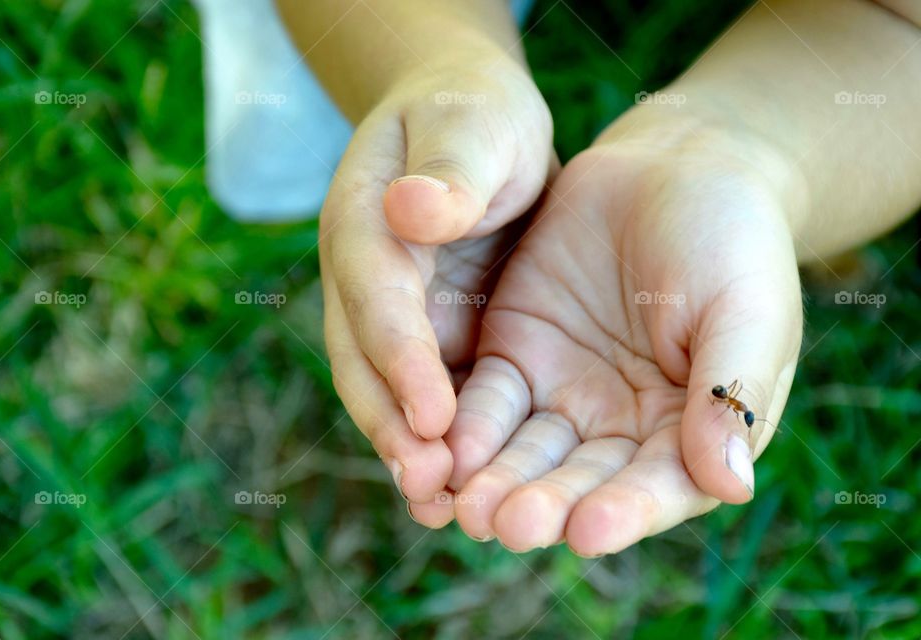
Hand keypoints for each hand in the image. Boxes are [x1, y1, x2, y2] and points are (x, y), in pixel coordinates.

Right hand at [320, 56, 553, 521]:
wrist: (467, 132)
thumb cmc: (472, 120)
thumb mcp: (472, 125)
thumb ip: (449, 167)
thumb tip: (412, 210)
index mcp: (366, 219)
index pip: (375, 292)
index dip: (399, 353)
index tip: (432, 413)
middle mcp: (366, 278)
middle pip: (364, 359)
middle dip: (392, 424)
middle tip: (429, 486)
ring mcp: (391, 314)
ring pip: (388, 391)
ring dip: (410, 451)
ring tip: (446, 510)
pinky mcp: (427, 336)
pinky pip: (427, 396)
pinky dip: (440, 443)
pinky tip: (467, 490)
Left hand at [444, 118, 803, 553]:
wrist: (675, 166)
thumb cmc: (731, 238)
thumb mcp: (745, 309)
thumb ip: (728, 393)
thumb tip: (729, 487)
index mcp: (691, 430)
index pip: (659, 485)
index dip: (627, 511)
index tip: (589, 532)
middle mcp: (622, 427)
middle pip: (581, 480)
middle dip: (544, 505)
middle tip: (506, 526)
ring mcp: (565, 394)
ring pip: (526, 451)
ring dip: (496, 480)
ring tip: (467, 507)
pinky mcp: (517, 355)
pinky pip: (488, 400)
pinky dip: (466, 426)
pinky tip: (444, 449)